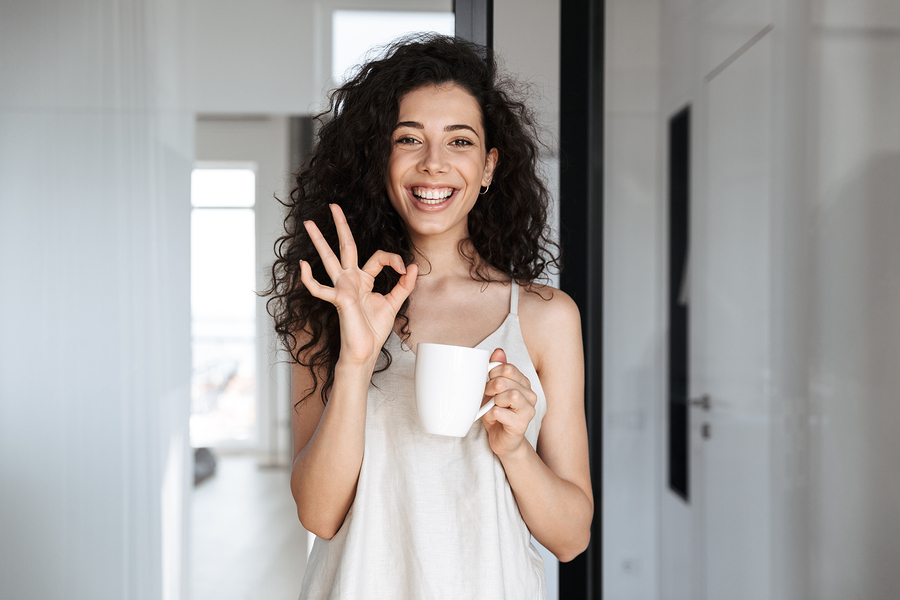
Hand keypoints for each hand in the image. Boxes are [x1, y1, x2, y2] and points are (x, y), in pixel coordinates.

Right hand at [300, 204, 417, 366]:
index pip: (379, 257)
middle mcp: (351, 280)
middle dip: (340, 226)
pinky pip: (319, 288)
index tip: (405, 270)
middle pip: (345, 246)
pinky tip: (303, 266)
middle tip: (333, 206)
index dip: (394, 260)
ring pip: (329, 259)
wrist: (365, 351)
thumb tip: (414, 266)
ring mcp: (342, 288)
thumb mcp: (394, 304)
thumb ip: (404, 285)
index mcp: (365, 279)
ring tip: (308, 223)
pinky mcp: (338, 299)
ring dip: (318, 241)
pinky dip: (309, 279)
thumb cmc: (374, 330)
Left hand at [480, 348, 537, 457]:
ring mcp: (528, 411)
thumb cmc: (497, 413)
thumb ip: (497, 369)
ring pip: (510, 396)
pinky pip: (501, 413)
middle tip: (487, 396)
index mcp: (524, 384)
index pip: (508, 368)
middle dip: (490, 387)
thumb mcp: (494, 389)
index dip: (493, 373)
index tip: (487, 382)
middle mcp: (530, 396)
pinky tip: (493, 418)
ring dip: (494, 401)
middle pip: (506, 381)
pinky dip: (491, 414)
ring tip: (492, 407)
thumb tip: (498, 351)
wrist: (501, 440)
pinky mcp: (521, 425)